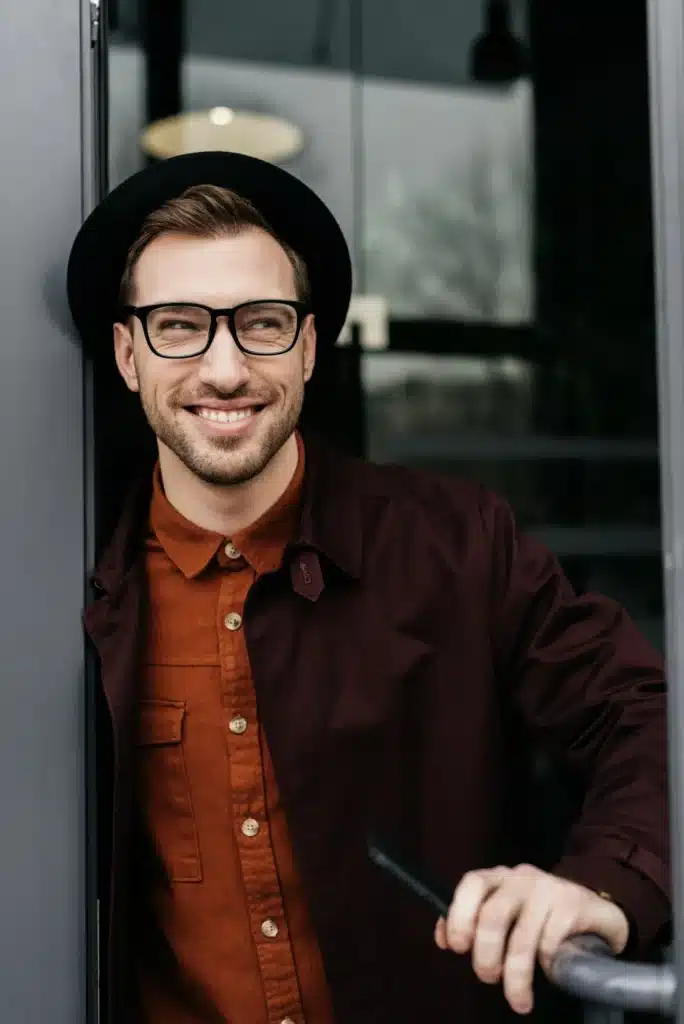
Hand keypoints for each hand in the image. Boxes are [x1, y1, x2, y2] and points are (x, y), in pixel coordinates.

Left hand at [434, 864, 628, 1014]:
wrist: (597, 909)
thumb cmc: (541, 915)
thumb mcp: (507, 912)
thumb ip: (476, 920)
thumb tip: (443, 938)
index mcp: (500, 878)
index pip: (472, 883)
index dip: (459, 914)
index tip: (455, 946)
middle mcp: (522, 879)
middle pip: (494, 914)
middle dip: (486, 953)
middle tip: (487, 977)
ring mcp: (550, 889)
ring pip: (522, 937)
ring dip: (516, 974)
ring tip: (517, 1000)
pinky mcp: (574, 906)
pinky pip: (551, 943)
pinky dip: (546, 965)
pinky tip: (549, 973)